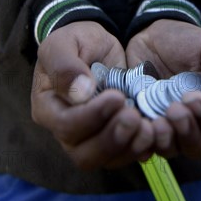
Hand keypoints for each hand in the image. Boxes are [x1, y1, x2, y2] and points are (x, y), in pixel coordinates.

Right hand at [31, 21, 153, 169]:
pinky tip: (152, 132)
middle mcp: (65, 130)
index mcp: (47, 107)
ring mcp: (90, 137)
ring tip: (146, 126)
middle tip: (134, 116)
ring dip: (128, 146)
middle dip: (111, 139)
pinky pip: (124, 154)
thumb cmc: (75, 40)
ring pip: (106, 160)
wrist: (97, 43)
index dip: (91, 116)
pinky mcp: (113, 137)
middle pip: (84, 154)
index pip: (65, 125)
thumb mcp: (64, 42)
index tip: (116, 96)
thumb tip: (80, 93)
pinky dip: (140, 147)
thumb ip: (66, 66)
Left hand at [125, 19, 200, 159]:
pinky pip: (145, 144)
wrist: (151, 32)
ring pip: (173, 149)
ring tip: (157, 121)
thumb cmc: (187, 40)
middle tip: (174, 109)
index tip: (192, 98)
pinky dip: (144, 141)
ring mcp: (168, 125)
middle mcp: (194, 122)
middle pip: (198, 146)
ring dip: (167, 140)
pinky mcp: (145, 123)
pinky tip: (141, 125)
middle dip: (188, 132)